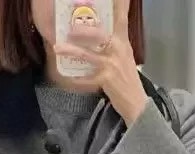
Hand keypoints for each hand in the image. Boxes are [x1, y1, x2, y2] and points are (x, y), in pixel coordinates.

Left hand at [54, 0, 148, 124]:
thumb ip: (113, 44)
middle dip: (84, 31)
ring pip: (89, 54)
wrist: (136, 102)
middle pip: (100, 35)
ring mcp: (113, 65)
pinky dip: (77, 79)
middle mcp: (119, 50)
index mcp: (123, 42)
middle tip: (69, 28)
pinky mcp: (107, 80)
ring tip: (58, 47)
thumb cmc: (127, 79)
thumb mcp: (125, 57)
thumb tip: (97, 35)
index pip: (122, 18)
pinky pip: (87, 78)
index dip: (120, 5)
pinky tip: (66, 77)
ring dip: (72, 51)